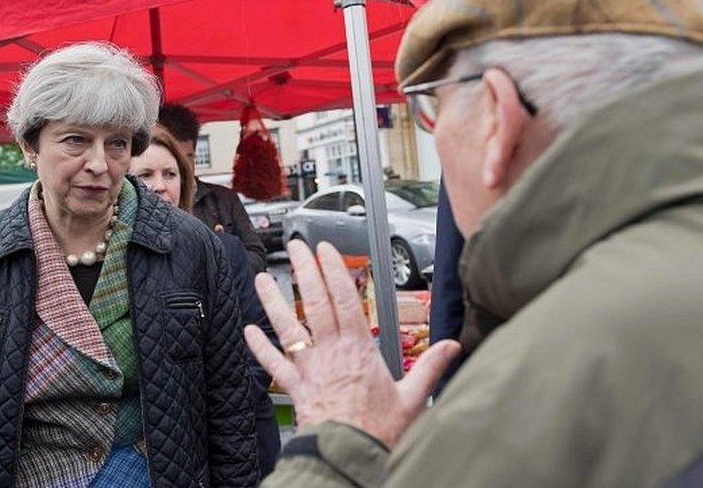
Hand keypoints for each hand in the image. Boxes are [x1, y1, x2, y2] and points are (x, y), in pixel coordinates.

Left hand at [245, 240, 459, 447]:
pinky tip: (249, 332)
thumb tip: (453, 346)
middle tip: (296, 247)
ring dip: (273, 301)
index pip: (344, 299)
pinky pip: (273, 364)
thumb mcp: (414, 398)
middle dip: (305, 271)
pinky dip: (260, 347)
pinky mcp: (295, 387)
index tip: (325, 251)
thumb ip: (432, 367)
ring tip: (262, 279)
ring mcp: (309, 368)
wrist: (348, 456)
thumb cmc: (378, 431)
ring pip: (287, 326)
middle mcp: (330, 352)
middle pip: (314, 302)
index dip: (333, 270)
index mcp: (359, 349)